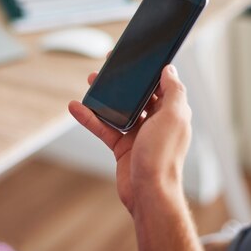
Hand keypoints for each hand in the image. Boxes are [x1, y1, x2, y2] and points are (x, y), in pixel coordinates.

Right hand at [69, 65, 191, 215]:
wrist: (149, 193)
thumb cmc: (163, 156)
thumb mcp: (173, 116)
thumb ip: (174, 91)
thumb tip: (169, 70)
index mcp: (172, 112)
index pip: (160, 85)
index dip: (148, 70)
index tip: (134, 58)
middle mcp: (157, 122)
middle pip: (137, 96)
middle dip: (123, 82)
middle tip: (108, 68)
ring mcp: (139, 134)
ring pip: (118, 110)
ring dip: (104, 97)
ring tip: (91, 83)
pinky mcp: (122, 147)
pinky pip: (104, 128)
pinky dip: (90, 118)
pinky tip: (76, 108)